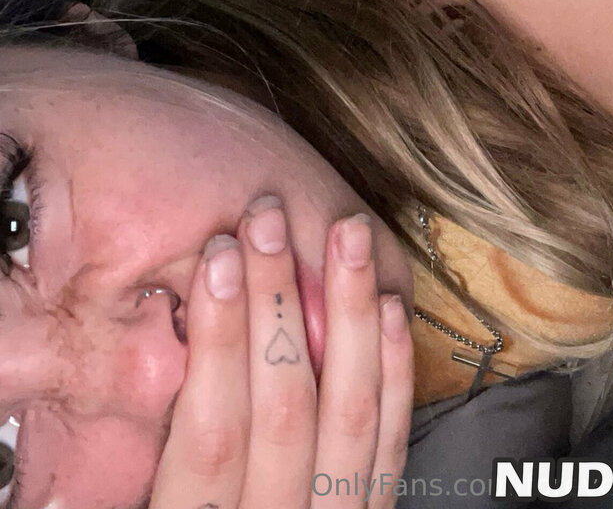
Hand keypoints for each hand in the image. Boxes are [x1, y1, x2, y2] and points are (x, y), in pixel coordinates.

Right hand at [148, 200, 414, 507]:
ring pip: (351, 412)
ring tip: (347, 235)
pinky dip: (395, 370)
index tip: (218, 258)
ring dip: (351, 313)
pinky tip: (388, 309)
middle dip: (278, 301)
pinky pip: (392, 443)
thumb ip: (145, 464)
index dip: (220, 337)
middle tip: (268, 221)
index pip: (213, 430)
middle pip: (285, 408)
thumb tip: (159, 359)